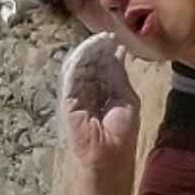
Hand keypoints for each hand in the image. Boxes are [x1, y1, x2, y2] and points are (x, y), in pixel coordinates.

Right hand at [57, 35, 139, 183]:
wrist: (111, 159)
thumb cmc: (121, 135)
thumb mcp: (126, 98)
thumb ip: (119, 76)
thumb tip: (119, 51)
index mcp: (99, 92)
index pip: (100, 66)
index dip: (106, 51)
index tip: (116, 38)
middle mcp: (85, 92)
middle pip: (89, 63)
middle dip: (99, 48)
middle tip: (109, 36)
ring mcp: (75, 96)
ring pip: (79, 66)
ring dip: (90, 50)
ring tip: (102, 39)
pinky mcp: (68, 100)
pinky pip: (71, 74)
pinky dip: (80, 59)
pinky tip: (91, 48)